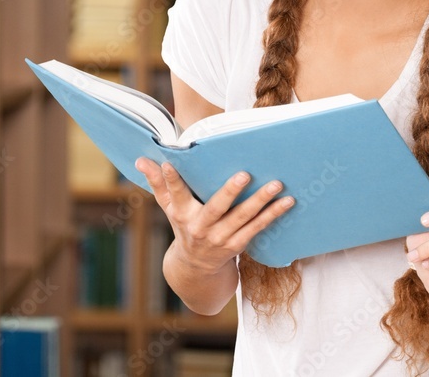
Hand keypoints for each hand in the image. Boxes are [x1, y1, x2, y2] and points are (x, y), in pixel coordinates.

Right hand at [135, 157, 294, 274]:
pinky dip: (272, 215)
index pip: (174, 194)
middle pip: (216, 208)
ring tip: (276, 185)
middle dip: (229, 191)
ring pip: (242, 218)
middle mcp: (200, 227)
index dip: (170, 180)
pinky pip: (257, 228)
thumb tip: (141, 160)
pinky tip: (287, 202)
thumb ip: (158, 183)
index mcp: (181, 214)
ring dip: (260, 201)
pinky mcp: (237, 245)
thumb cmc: (183, 226)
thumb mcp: (168, 207)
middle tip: (244, 174)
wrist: (195, 268)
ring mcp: (220, 238)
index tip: (168, 163)